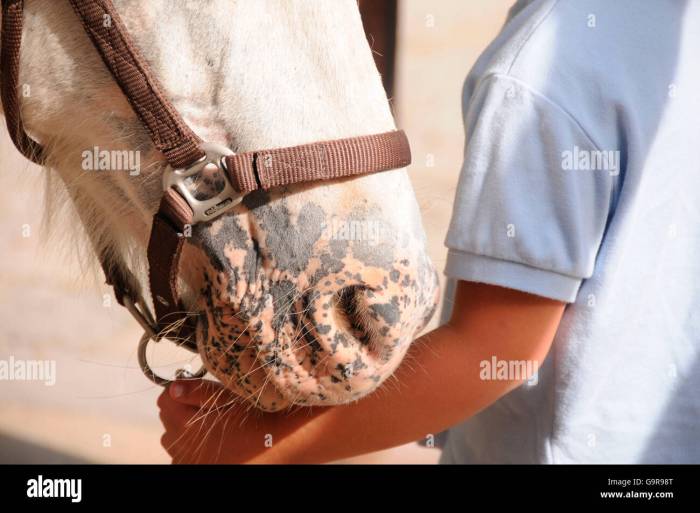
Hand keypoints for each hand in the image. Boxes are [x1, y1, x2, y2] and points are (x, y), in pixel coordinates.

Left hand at [158, 379, 275, 463]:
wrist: (276, 446)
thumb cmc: (255, 420)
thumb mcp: (230, 397)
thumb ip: (198, 390)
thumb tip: (174, 387)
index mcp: (187, 425)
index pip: (164, 399)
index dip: (180, 389)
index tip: (196, 388)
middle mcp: (181, 447)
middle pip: (168, 419)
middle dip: (182, 409)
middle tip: (208, 406)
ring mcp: (187, 462)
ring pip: (173, 438)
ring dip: (185, 429)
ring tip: (211, 424)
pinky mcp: (193, 470)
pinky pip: (181, 455)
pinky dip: (191, 447)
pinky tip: (212, 442)